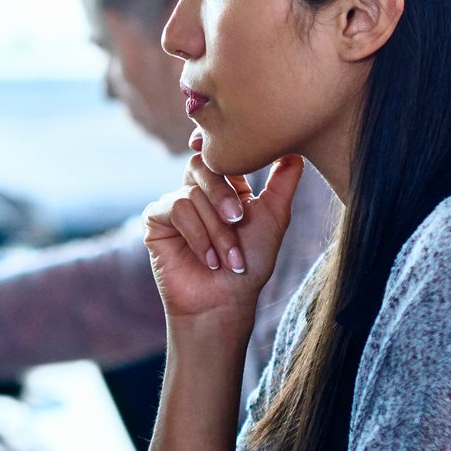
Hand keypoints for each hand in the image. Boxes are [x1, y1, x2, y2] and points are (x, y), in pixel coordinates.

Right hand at [143, 151, 303, 321]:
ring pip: (192, 193)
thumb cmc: (251, 264)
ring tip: (228, 257)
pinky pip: (175, 208)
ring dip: (215, 229)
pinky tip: (209, 259)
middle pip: (203, 165)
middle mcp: (196, 190)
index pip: (222, 155)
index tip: (240, 159)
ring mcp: (173, 203)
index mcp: (224, 186)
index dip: (227, 154)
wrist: (225, 302)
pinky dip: (197, 235)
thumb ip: (283, 182)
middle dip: (223, 195)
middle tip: (238, 220)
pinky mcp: (155, 219)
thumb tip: (295, 149)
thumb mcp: (274, 218)